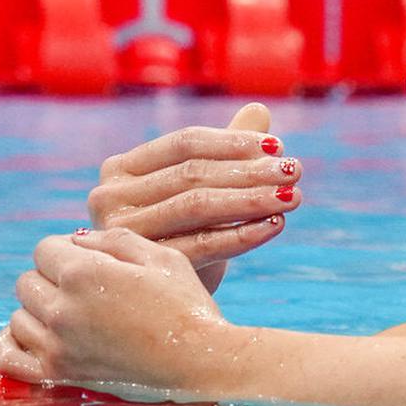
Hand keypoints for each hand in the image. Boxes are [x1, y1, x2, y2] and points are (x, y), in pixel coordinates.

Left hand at [0, 228, 237, 388]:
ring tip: (76, 315)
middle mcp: (62, 309)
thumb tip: (78, 240)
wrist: (201, 364)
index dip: (68, 249)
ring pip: (18, 315)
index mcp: (84, 274)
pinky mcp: (57, 376)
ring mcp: (56, 346)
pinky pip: (8, 356)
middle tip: (88, 289)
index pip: (44, 248)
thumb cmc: (187, 307)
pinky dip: (13, 343)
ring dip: (40, 310)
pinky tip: (37, 336)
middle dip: (53, 278)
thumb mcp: (162, 257)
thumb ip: (115, 240)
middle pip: (28, 281)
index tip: (92, 260)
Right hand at [87, 103, 302, 292]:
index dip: (234, 142)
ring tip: (293, 196)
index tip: (278, 146)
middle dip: (250, 171)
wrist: (164, 295)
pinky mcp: (142, 266)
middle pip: (193, 174)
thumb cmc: (185, 232)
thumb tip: (260, 110)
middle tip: (295, 170)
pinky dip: (243, 234)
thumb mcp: (201, 188)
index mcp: (121, 167)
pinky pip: (202, 245)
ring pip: (197, 207)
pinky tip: (276, 224)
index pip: (186, 142)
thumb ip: (226, 149)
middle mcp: (110, 196)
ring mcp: (121, 233)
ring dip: (252, 200)